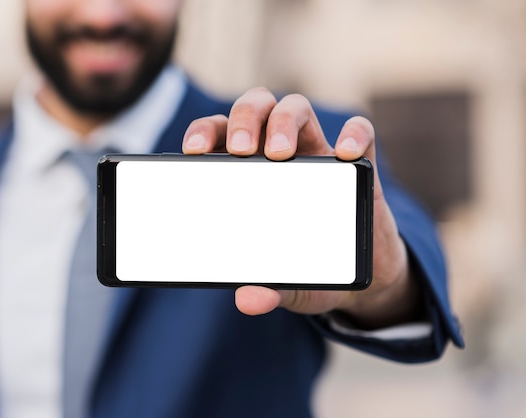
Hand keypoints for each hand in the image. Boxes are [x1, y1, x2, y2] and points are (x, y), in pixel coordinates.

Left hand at [182, 88, 422, 328]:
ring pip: (296, 109)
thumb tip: (246, 300)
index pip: (220, 135)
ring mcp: (319, 155)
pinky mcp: (358, 165)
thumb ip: (267, 290)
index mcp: (249, 174)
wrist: (362, 276)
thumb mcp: (286, 283)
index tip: (193, 151)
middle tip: (241, 149)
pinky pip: (362, 132)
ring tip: (280, 153)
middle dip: (244, 119)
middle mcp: (280, 155)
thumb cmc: (309, 267)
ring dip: (284, 121)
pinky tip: (346, 154)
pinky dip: (354, 134)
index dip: (204, 132)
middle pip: (256, 109)